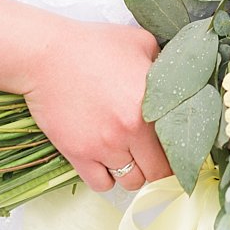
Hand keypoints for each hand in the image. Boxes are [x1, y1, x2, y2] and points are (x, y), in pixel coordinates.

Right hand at [14, 18, 167, 192]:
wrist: (47, 57)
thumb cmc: (95, 45)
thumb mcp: (142, 44)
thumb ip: (164, 65)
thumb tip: (175, 80)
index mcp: (152, 105)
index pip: (179, 148)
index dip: (182, 154)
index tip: (179, 152)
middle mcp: (131, 131)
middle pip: (158, 172)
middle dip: (160, 167)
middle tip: (155, 157)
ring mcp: (104, 146)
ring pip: (131, 181)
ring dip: (134, 173)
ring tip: (131, 157)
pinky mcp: (79, 154)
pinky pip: (102, 185)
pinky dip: (108, 179)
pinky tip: (108, 163)